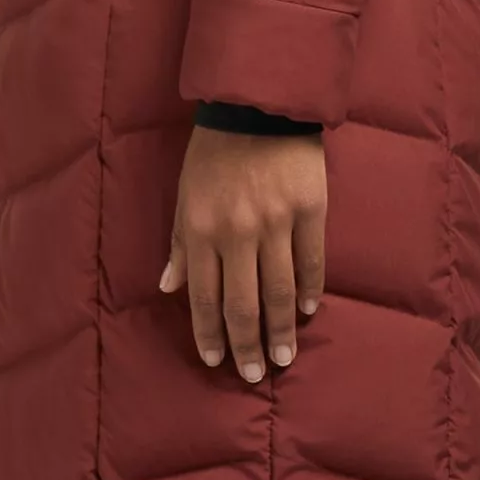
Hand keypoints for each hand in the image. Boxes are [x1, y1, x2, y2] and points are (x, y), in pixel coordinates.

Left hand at [160, 124, 326, 380]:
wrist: (257, 105)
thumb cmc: (214, 151)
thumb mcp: (185, 194)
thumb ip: (180, 242)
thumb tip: (168, 286)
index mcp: (202, 228)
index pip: (204, 295)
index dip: (209, 332)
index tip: (216, 359)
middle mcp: (238, 232)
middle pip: (242, 302)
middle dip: (246, 343)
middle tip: (253, 374)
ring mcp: (277, 222)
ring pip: (279, 290)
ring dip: (280, 329)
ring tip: (282, 357)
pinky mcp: (310, 209)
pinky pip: (311, 261)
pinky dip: (309, 290)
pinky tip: (307, 311)